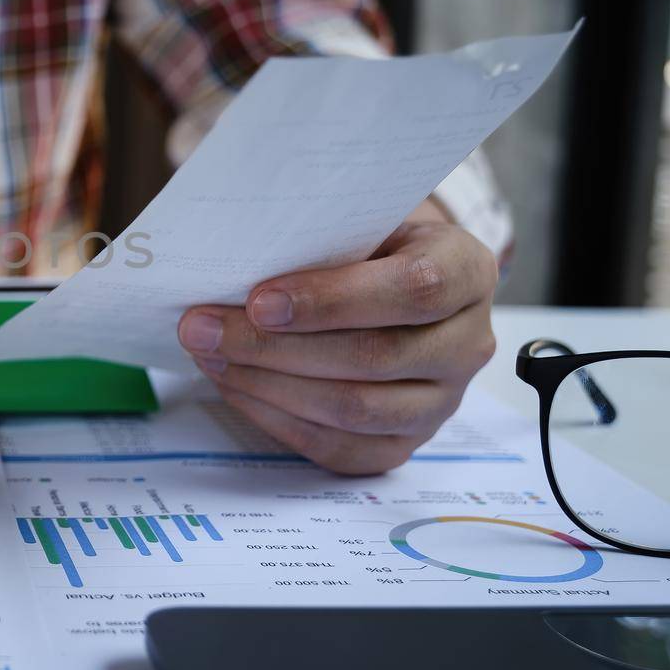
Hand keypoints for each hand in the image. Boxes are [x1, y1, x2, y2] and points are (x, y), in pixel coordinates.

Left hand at [177, 204, 497, 472]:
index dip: (332, 299)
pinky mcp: (405, 444)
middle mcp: (467, 342)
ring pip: (354, 409)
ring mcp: (442, 402)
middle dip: (273, 346)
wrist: (392, 282)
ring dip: (267, 384)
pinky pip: (340, 448)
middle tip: (202, 327)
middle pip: (373, 356)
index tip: (258, 300)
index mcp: (466, 269)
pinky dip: (277, 419)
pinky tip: (234, 385)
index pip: (415, 289)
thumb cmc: (365, 245)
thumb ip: (317, 236)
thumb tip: (231, 256)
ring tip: (209, 354)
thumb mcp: (357, 220)